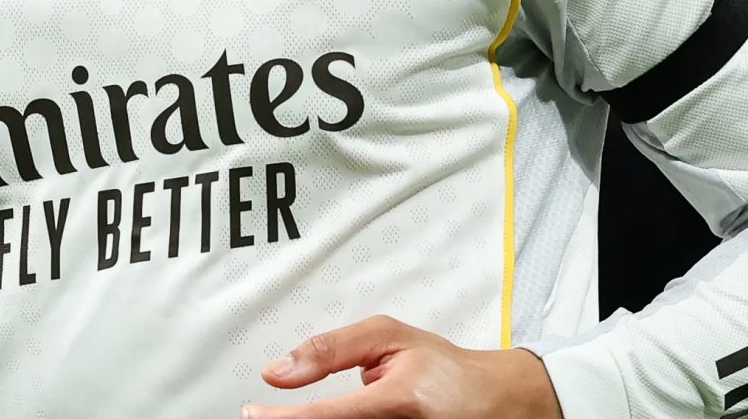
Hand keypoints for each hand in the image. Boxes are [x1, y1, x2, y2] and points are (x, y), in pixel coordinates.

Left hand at [243, 315, 562, 418]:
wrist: (495, 401)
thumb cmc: (444, 368)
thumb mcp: (388, 336)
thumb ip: (330, 351)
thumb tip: (277, 372)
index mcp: (398, 401)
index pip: (325, 417)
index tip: (252, 415)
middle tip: (274, 414)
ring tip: (336, 403)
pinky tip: (336, 415)